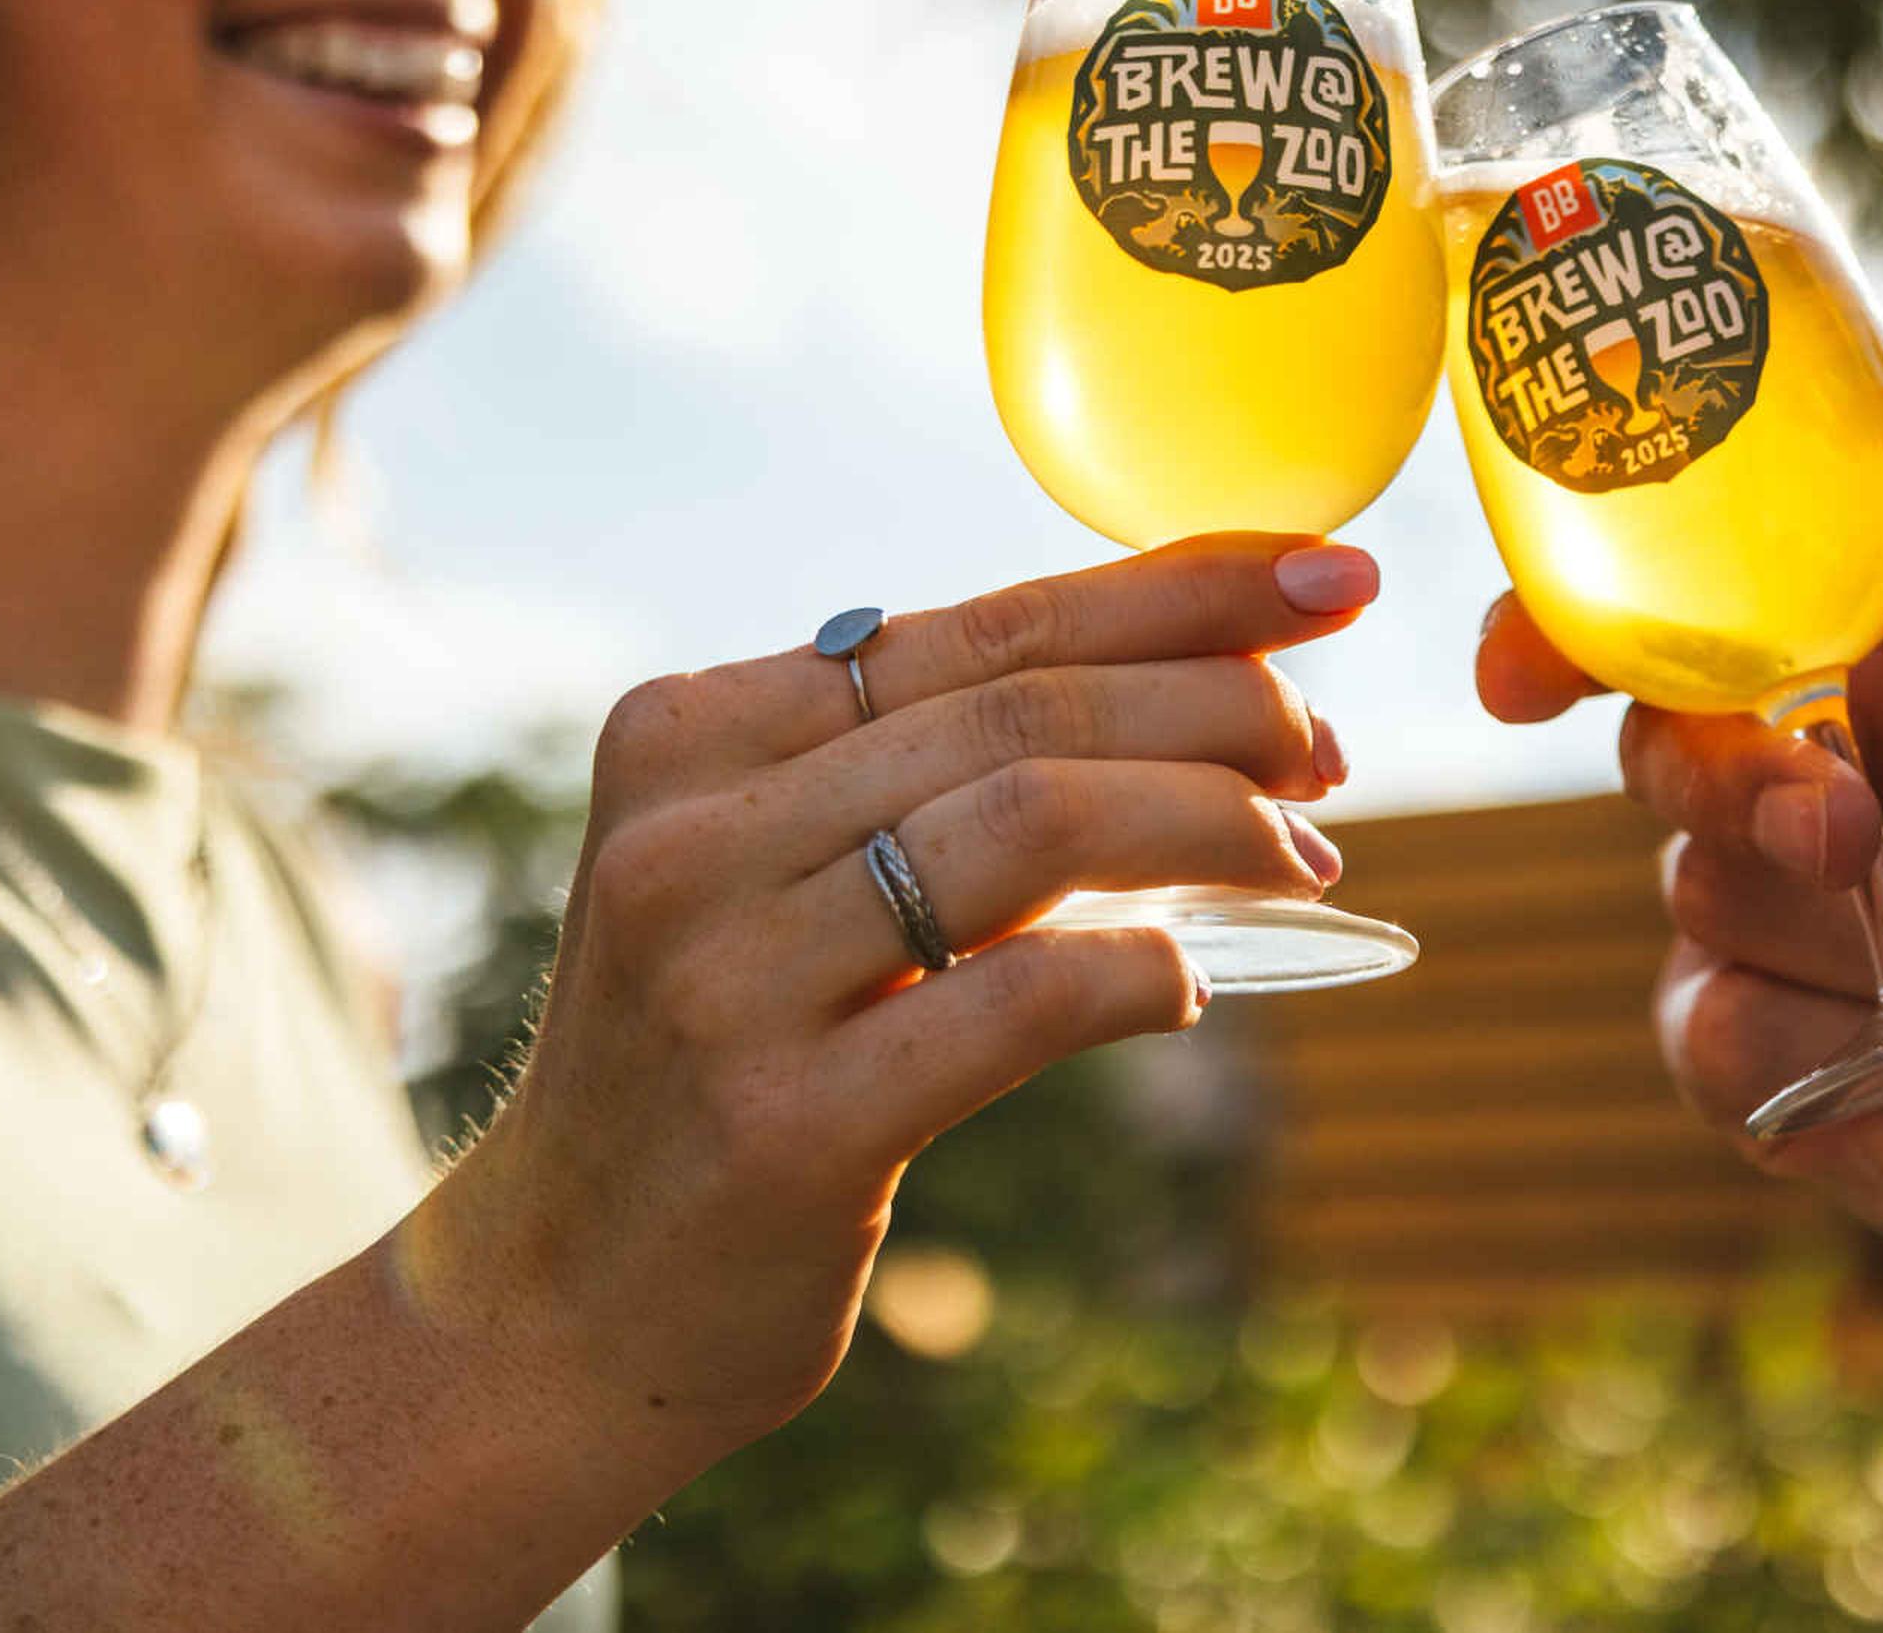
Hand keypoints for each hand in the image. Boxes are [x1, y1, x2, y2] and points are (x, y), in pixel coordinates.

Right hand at [408, 533, 1372, 1465]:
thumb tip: (1192, 678)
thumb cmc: (715, 1066)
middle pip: (1025, 708)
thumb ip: (918, 772)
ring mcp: (728, 980)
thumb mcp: (771, 877)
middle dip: (1219, 705)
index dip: (1175, 589)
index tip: (1324, 574)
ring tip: (1303, 851)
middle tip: (1326, 744)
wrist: (555, 1309)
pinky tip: (1188, 985)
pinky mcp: (788, 1126)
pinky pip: (1022, 1000)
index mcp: (692, 736)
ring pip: (1035, 822)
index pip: (982, 625)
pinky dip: (1141, 972)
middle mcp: (693, 835)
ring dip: (1209, 820)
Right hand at [1478, 341, 1882, 1338]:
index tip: (1525, 666)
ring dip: (1850, 935)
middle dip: (1738, 785)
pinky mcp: (1766, 1061)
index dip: (1574, 617)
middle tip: (1851, 829)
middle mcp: (1802, 771)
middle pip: (1657, 740)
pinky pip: (1711, 1026)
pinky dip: (1830, 1042)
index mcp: (1871, 654)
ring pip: (1694, 888)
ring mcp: (1771, 919)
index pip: (1683, 599)